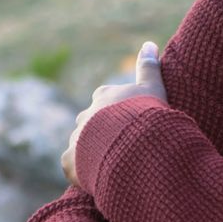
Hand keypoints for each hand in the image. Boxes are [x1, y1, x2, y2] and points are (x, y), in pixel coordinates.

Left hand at [62, 41, 168, 187]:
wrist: (131, 144)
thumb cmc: (145, 114)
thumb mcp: (153, 87)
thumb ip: (149, 67)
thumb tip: (149, 43)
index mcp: (104, 96)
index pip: (105, 100)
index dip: (117, 111)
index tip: (128, 121)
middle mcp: (86, 114)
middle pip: (90, 122)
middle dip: (100, 132)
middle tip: (121, 146)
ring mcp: (76, 137)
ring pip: (81, 144)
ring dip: (90, 152)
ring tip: (111, 165)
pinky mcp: (69, 160)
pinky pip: (72, 166)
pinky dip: (80, 171)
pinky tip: (94, 178)